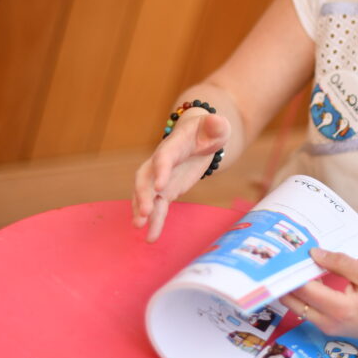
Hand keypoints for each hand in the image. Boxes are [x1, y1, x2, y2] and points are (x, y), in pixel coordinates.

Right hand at [132, 110, 229, 241]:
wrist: (200, 136)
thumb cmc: (209, 130)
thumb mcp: (217, 126)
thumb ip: (216, 125)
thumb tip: (217, 121)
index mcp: (174, 145)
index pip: (164, 156)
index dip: (161, 170)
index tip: (160, 186)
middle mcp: (161, 162)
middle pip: (145, 177)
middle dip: (142, 195)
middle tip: (145, 213)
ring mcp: (161, 177)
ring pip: (147, 195)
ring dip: (142, 211)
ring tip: (139, 228)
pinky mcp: (166, 190)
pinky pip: (157, 206)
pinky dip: (154, 221)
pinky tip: (151, 237)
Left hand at [279, 248, 357, 350]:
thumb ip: (341, 263)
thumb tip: (314, 253)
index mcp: (340, 309)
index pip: (304, 289)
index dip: (292, 270)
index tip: (286, 253)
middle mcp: (328, 322)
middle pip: (293, 301)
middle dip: (286, 279)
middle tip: (284, 258)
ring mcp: (326, 327)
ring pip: (297, 306)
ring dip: (293, 286)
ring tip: (294, 263)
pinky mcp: (328, 327)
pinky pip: (307, 309)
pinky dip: (303, 294)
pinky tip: (306, 276)